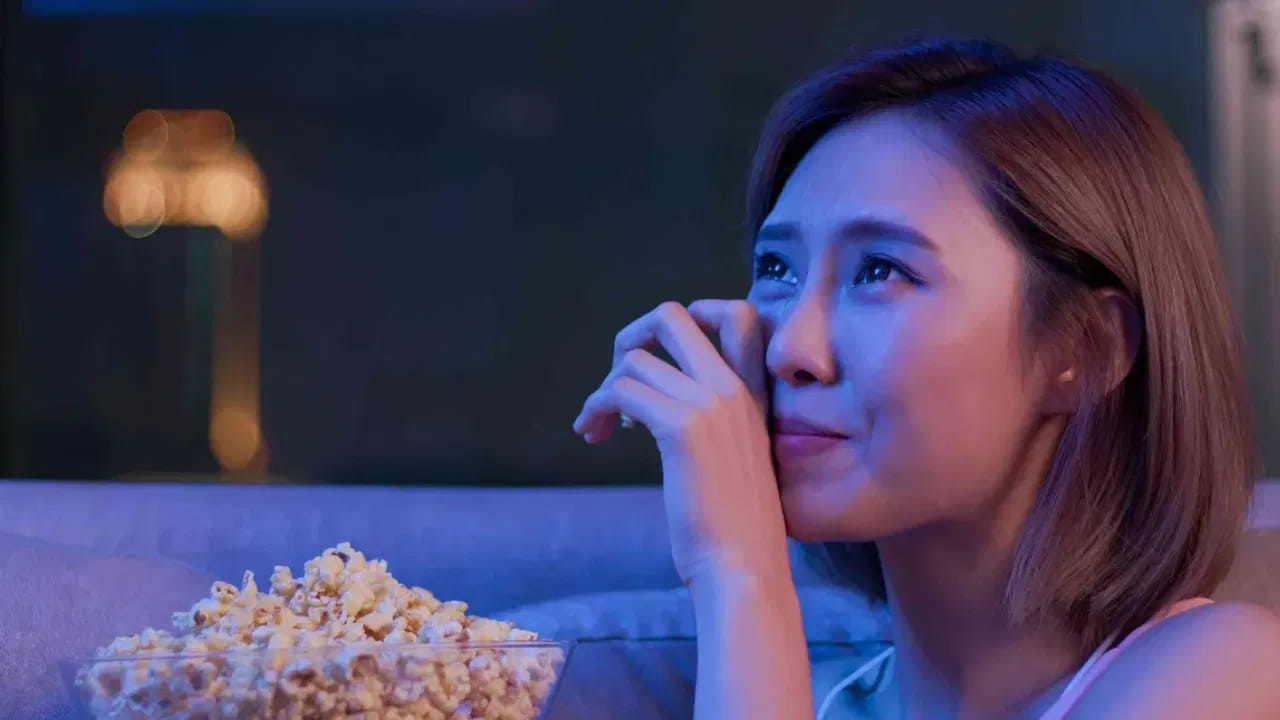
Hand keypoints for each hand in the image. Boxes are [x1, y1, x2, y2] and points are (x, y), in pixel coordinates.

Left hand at [572, 300, 789, 585]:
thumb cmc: (736, 527)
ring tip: (599, 427)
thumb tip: (659, 404)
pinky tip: (595, 435)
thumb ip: (713, 424)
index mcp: (753, 393)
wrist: (744, 566)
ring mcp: (710, 403)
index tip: (663, 357)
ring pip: (635, 359)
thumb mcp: (736, 458)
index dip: (692, 315)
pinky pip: (620, 392)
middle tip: (618, 379)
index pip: (738, 313)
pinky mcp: (681, 428)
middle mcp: (734, 388)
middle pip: (672, 316)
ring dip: (604, 389)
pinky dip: (596, 408)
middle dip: (631, 337)